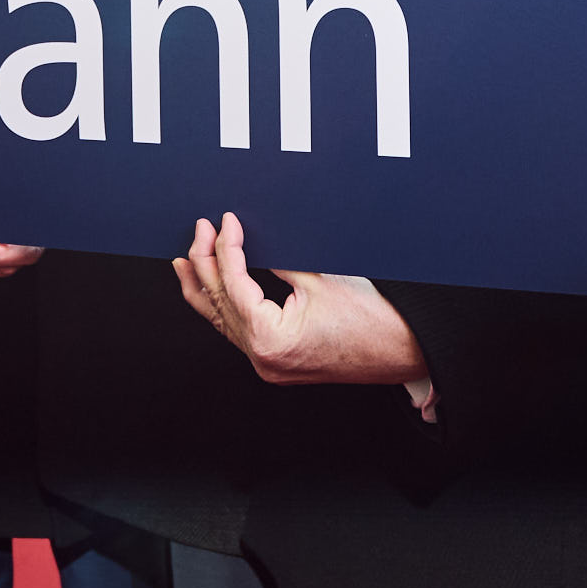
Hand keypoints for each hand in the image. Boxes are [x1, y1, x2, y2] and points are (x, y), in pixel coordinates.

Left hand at [170, 214, 427, 386]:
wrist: (402, 352)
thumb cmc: (372, 322)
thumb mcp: (319, 281)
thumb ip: (278, 262)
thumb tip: (251, 242)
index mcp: (271, 339)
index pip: (234, 284)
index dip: (227, 247)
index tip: (227, 222)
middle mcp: (262, 358)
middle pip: (220, 303)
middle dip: (207, 263)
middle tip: (202, 231)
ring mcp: (267, 365)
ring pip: (222, 322)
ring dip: (204, 289)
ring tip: (184, 262)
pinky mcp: (274, 364)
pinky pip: (238, 333)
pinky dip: (224, 309)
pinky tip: (213, 292)